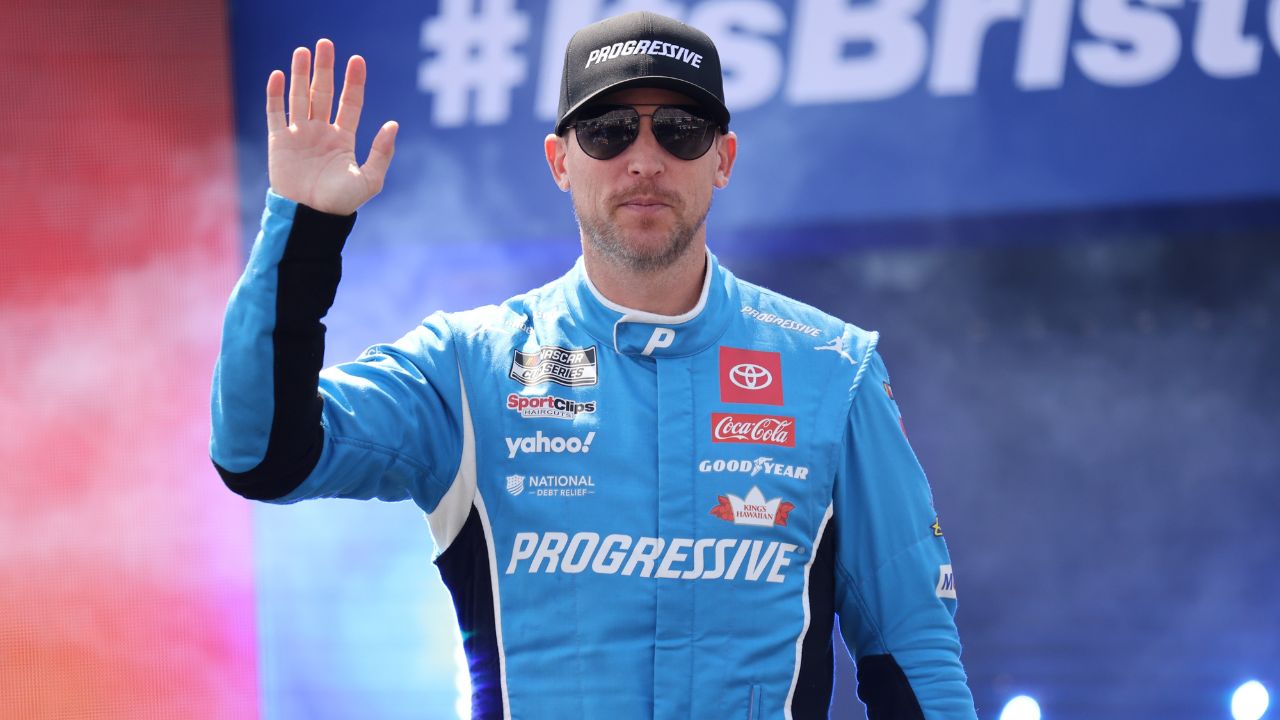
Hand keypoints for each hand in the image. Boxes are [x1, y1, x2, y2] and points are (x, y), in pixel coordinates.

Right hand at [266, 39, 396, 215]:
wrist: (311, 217)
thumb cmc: (341, 203)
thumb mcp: (369, 179)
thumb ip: (381, 152)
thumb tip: (393, 125)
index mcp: (343, 139)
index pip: (350, 103)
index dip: (353, 82)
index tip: (357, 60)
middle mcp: (321, 132)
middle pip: (323, 93)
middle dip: (325, 68)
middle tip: (326, 44)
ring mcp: (300, 134)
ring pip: (300, 96)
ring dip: (300, 73)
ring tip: (303, 51)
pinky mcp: (280, 141)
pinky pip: (276, 112)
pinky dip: (276, 94)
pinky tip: (278, 75)